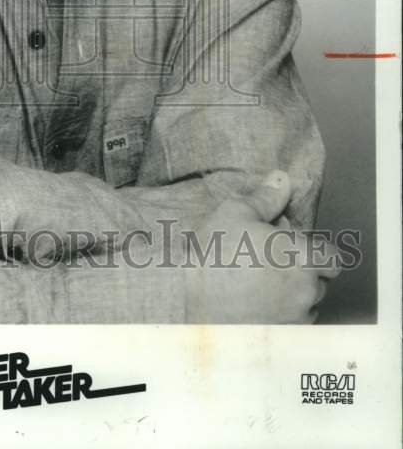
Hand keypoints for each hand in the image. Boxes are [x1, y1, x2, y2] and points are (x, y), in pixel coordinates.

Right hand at [184, 170, 339, 323]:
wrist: (185, 301)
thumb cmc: (213, 255)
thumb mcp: (235, 213)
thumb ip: (265, 198)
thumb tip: (282, 180)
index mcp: (302, 259)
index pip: (333, 258)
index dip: (315, 250)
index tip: (291, 246)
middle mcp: (306, 293)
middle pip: (319, 282)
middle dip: (301, 271)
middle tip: (269, 260)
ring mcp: (293, 320)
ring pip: (304, 305)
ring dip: (291, 295)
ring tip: (258, 283)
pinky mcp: (277, 339)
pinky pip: (289, 325)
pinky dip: (278, 316)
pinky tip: (251, 303)